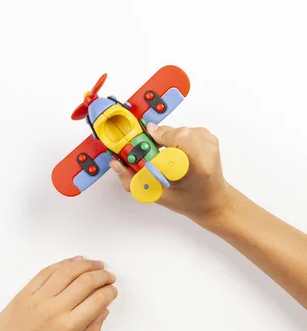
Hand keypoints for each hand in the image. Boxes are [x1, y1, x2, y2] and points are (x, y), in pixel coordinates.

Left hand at [0, 256, 117, 330]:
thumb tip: (102, 312)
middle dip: (102, 275)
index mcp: (66, 327)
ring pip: (67, 271)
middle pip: (85, 282)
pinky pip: (46, 271)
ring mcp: (37, 298)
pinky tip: (73, 262)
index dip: (109, 292)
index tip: (112, 290)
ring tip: (95, 264)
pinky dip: (62, 263)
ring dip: (85, 264)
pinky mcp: (25, 292)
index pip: (97, 301)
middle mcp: (53, 309)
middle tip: (108, 275)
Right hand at [109, 122, 232, 225]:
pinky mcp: (207, 135)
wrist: (214, 200)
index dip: (155, 143)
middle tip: (152, 160)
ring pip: (175, 130)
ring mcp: (209, 139)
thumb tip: (115, 163)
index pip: (176, 138)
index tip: (143, 154)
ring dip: (165, 142)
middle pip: (173, 133)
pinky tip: (175, 156)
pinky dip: (173, 140)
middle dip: (158, 143)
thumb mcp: (158, 195)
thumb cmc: (190, 201)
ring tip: (166, 161)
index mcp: (200, 165)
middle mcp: (208, 148)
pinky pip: (182, 130)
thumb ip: (132, 181)